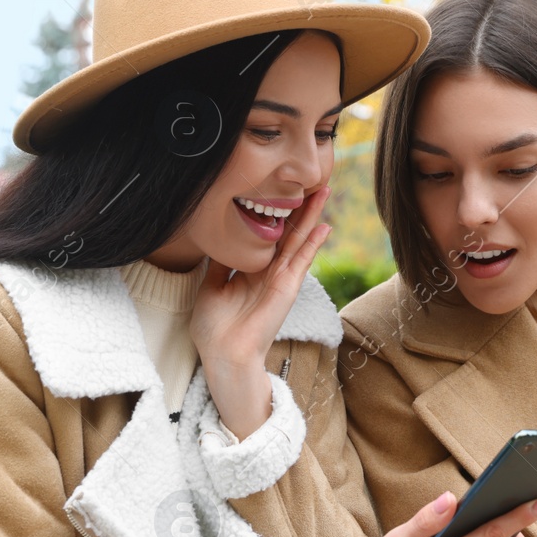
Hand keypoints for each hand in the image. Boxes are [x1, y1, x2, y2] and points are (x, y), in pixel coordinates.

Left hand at [191, 187, 331, 438]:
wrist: (223, 353)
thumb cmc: (215, 328)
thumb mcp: (211, 287)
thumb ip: (219, 265)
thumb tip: (217, 242)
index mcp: (251, 272)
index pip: (267, 237)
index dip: (274, 214)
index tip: (279, 191)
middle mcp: (269, 273)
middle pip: (288, 233)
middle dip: (299, 208)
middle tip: (311, 183)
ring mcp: (280, 280)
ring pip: (299, 240)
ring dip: (312, 216)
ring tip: (324, 191)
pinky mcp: (287, 288)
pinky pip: (302, 260)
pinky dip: (314, 243)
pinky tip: (325, 225)